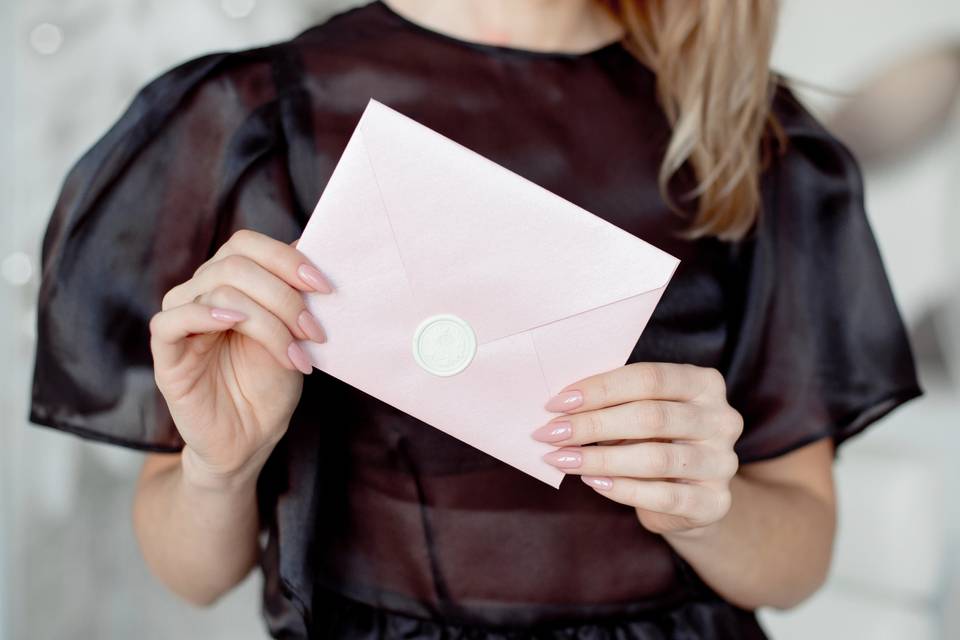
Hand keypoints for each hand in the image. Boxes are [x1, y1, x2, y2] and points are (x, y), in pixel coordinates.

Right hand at [149, 230, 331, 488]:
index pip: (246, 244)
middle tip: (314, 332)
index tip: (324, 287)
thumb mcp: (292, 333)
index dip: (285, 258)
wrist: (252, 438)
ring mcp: (180, 321)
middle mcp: (200, 293)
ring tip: (295, 354)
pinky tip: (235, 324)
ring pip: (217, 291)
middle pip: (235, 264)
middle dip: (284, 296)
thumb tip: (311, 247)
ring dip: (268, 320)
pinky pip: (171, 320)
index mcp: (230, 282)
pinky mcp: (166, 354)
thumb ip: (293, 292)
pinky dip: (204, 315)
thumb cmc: (271, 384)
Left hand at [533, 362, 742, 535]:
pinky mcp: (715, 502)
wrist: (691, 497)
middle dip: (593, 425)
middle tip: (551, 433)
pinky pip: (663, 496)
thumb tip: (560, 405)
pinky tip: (593, 482)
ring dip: (600, 459)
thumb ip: (613, 402)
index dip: (600, 388)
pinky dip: (622, 489)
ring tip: (563, 460)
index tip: (557, 402)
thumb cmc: (655, 441)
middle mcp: (722, 419)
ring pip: (655, 458)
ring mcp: (722, 462)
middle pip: (651, 416)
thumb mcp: (639, 411)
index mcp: (703, 384)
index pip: (649, 378)